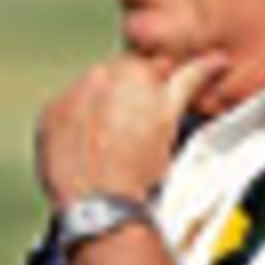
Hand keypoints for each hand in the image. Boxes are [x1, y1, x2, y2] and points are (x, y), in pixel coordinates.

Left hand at [36, 52, 225, 207]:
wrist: (100, 204)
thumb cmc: (139, 166)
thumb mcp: (172, 119)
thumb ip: (192, 80)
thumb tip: (216, 61)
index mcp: (130, 70)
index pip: (147, 65)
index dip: (156, 88)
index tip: (155, 110)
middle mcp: (95, 76)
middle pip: (115, 76)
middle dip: (125, 96)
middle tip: (134, 130)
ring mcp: (68, 96)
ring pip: (89, 93)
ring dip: (98, 109)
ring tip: (110, 142)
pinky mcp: (47, 118)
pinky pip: (64, 113)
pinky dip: (74, 125)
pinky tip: (88, 148)